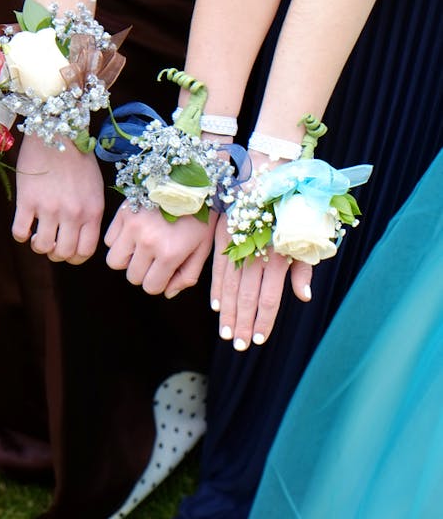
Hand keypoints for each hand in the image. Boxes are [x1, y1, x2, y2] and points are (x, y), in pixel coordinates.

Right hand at [13, 135, 103, 263]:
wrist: (56, 130)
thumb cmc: (76, 155)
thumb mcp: (94, 186)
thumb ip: (89, 211)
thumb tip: (80, 234)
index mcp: (92, 211)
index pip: (85, 251)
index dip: (74, 257)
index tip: (67, 251)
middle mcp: (73, 213)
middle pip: (63, 254)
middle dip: (55, 254)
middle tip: (50, 243)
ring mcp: (49, 208)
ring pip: (42, 247)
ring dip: (37, 245)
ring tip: (36, 235)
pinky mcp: (27, 201)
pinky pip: (20, 232)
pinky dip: (20, 235)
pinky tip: (23, 226)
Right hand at [105, 203, 217, 296]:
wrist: (192, 180)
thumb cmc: (201, 216)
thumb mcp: (202, 248)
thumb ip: (187, 276)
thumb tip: (167, 293)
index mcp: (170, 253)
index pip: (151, 287)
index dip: (158, 283)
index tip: (164, 271)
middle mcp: (148, 242)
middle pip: (132, 276)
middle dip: (143, 272)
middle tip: (154, 258)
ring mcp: (132, 226)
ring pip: (114, 261)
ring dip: (126, 259)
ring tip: (140, 248)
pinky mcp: (123, 213)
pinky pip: (109, 240)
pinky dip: (118, 241)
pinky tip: (133, 233)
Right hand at [210, 212, 312, 350]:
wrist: (268, 177)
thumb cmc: (293, 210)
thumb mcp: (306, 238)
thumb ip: (303, 270)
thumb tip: (303, 297)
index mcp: (278, 258)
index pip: (268, 299)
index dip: (262, 321)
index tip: (258, 339)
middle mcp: (255, 256)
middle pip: (247, 298)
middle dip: (242, 323)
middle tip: (237, 345)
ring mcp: (237, 247)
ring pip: (231, 288)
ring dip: (227, 313)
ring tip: (226, 333)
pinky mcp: (224, 238)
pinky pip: (219, 270)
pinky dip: (217, 289)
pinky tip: (217, 306)